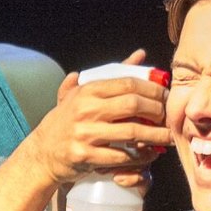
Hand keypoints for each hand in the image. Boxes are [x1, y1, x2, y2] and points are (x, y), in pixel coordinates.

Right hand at [32, 51, 172, 186]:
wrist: (42, 152)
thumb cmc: (67, 120)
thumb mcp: (83, 93)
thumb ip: (112, 74)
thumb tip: (140, 54)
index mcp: (88, 91)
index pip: (128, 83)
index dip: (153, 90)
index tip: (166, 97)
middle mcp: (86, 109)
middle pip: (133, 105)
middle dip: (158, 111)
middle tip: (168, 117)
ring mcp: (85, 133)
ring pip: (132, 132)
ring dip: (155, 136)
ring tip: (167, 137)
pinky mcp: (86, 156)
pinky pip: (122, 157)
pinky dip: (141, 157)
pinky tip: (150, 154)